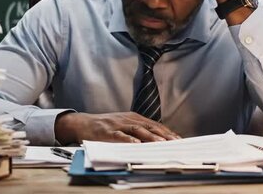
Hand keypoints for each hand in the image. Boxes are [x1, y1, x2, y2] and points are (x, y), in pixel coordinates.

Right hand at [54, 111, 181, 143]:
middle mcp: (128, 119)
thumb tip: (157, 141)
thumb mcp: (124, 125)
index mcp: (134, 118)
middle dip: (164, 135)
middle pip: (149, 126)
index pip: (155, 125)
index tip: (179, 140)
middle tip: (176, 143)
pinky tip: (136, 144)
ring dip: (150, 137)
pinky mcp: (106, 131)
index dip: (168, 132)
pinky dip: (128, 140)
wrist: (82, 123)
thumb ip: (139, 131)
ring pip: (137, 130)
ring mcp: (117, 124)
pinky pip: (119, 135)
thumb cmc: (106, 126)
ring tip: (161, 143)